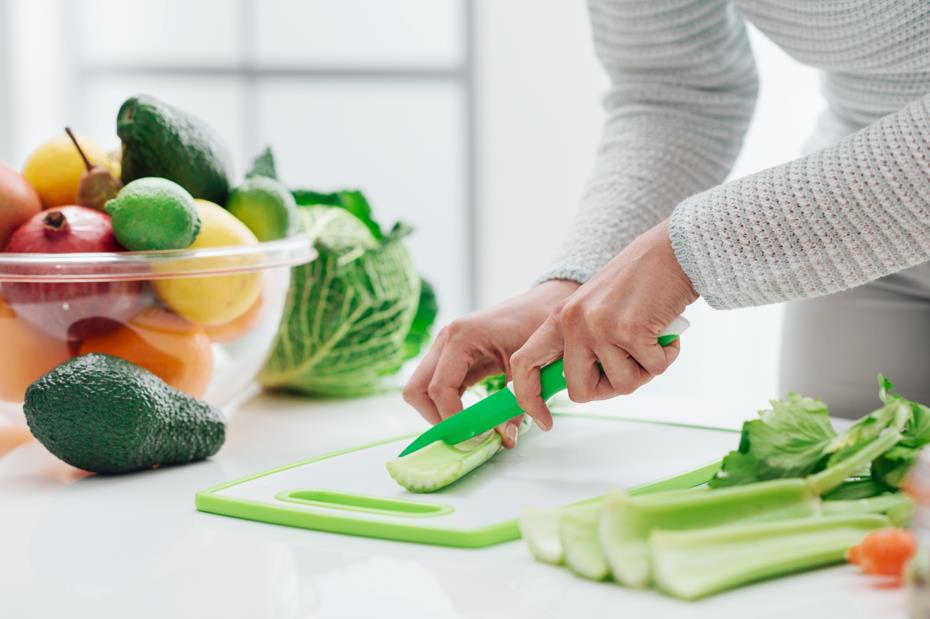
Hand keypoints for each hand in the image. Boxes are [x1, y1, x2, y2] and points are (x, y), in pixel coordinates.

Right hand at [403, 279, 578, 447]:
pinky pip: (436, 385)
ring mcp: (445, 347)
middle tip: (462, 436)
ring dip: (438, 412)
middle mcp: (446, 340)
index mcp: (461, 337)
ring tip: (467, 428)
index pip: (439, 388)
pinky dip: (447, 404)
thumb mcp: (527, 366)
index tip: (472, 438)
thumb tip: (505, 439)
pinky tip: (470, 415)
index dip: (451, 418)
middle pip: (416, 390)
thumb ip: (514, 404)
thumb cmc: (536, 325)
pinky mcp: (451, 356)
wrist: (543, 303)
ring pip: (420, 389)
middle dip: (434, 418)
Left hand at [510, 219, 697, 430]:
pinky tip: (667, 333)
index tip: (543, 421)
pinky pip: (651, 370)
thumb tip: (581, 387)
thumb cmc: (639, 283)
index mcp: (558, 319)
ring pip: (621, 385)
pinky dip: (666, 357)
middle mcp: (572, 322)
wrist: (671, 251)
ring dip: (644, 370)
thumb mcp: (595, 310)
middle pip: (579, 391)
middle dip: (609, 388)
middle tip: (631, 366)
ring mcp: (599, 327)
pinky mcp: (629, 330)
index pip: (524, 364)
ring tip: (651, 340)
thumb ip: (582, 344)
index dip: (529, 398)